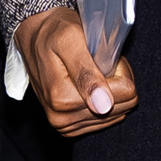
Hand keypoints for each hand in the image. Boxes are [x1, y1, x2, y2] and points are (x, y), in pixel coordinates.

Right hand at [14, 6, 138, 136]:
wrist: (34, 36)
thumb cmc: (53, 33)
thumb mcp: (70, 41)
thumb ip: (86, 73)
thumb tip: (103, 106)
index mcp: (63, 99)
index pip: (126, 92)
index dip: (120, 70)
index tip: (103, 57)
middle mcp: (62, 118)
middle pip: (123, 105)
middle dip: (116, 81)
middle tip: (97, 63)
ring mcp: (65, 125)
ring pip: (117, 113)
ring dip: (110, 91)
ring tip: (92, 72)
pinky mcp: (69, 127)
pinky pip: (106, 120)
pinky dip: (104, 101)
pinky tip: (89, 85)